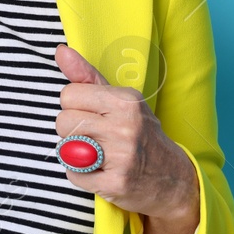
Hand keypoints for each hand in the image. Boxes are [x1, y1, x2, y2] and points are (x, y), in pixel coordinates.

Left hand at [54, 43, 198, 220]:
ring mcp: (122, 157)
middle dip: (71, 130)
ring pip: (65, 148)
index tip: (92, 114)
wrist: (173, 178)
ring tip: (96, 153)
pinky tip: (99, 171)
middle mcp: (125, 126)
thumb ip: (87, 76)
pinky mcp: (115, 183)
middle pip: (63, 121)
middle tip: (94, 136)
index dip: (74, 106)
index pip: (68, 94)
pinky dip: (80, 174)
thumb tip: (60, 51)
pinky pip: (72, 174)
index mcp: (126, 100)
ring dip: (74, 152)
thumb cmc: (140, 133)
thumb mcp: (120, 100)